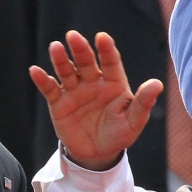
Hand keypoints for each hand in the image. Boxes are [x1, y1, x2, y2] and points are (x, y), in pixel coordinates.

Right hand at [29, 31, 163, 170]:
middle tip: (73, 36)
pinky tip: (35, 70)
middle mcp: (93, 82)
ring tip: (55, 47)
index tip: (102, 37)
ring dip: (60, 59)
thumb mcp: (133, 122)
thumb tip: (157, 84)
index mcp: (113, 83)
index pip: (111, 62)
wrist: (97, 154)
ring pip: (66, 71)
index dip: (106, 49)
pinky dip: (42, 80)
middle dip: (80, 49)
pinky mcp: (59, 103)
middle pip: (86, 62)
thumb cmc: (119, 134)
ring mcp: (75, 91)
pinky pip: (50, 89)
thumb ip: (143, 102)